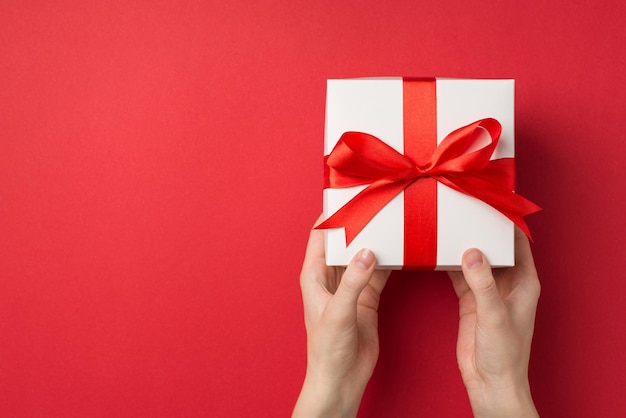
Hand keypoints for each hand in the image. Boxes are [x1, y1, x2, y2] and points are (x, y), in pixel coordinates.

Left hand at [293, 216, 390, 417]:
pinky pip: (378, 272)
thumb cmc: (327, 348)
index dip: (331, 216)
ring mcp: (350, 287)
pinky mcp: (367, 298)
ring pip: (363, 255)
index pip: (320, 236)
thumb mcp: (339, 312)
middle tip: (376, 205)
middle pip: (344, 242)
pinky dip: (388, 261)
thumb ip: (354, 281)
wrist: (341, 377)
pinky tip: (400, 250)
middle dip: (358, 225)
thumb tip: (367, 252)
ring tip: (391, 222)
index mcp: (314, 276)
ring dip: (375, 242)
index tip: (348, 197)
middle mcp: (331, 278)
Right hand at [449, 228, 539, 417]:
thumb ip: (483, 283)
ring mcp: (487, 290)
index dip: (506, 223)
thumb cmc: (505, 353)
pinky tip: (437, 252)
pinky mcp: (470, 300)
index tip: (488, 203)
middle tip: (462, 210)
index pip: (518, 243)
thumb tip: (471, 252)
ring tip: (448, 226)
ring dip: (462, 245)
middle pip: (494, 247)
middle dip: (480, 230)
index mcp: (524, 282)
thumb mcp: (494, 315)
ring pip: (474, 259)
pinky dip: (448, 263)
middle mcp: (507, 283)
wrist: (490, 382)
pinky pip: (459, 274)